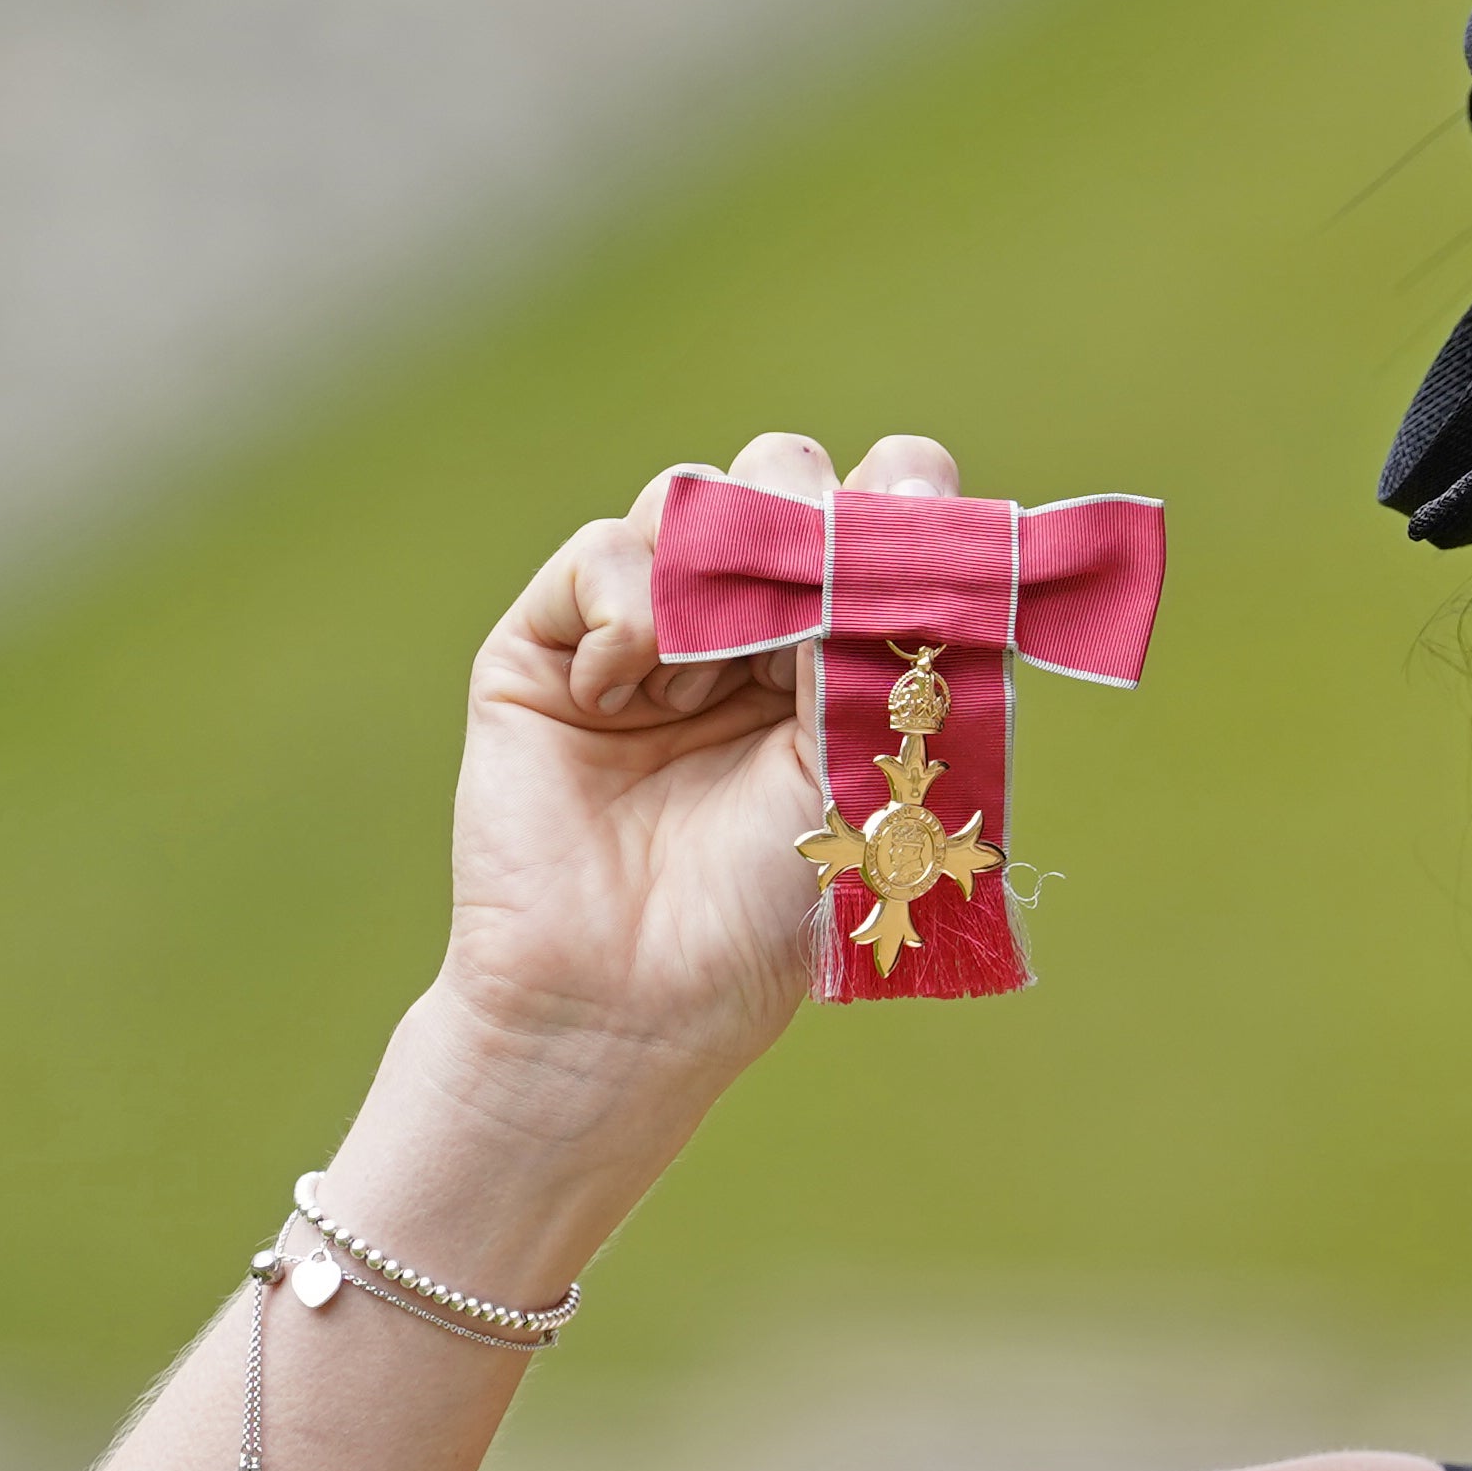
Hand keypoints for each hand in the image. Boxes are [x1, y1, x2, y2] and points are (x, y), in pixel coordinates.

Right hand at [431, 429, 964, 1116]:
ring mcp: (649, 632)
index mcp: (847, 651)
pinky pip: (601, 552)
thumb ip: (887, 631)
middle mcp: (752, 629)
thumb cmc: (776, 902)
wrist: (639, 993)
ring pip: (696, 494)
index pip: (887, 517)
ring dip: (725, 567)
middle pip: (790, 477)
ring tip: (724, 671)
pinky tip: (629, 693)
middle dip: (813, 512)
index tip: (920, 512)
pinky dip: (629, 607)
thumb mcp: (868, 758)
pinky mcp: (551, 646)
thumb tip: (907, 494)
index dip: (906, 497)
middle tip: (821, 585)